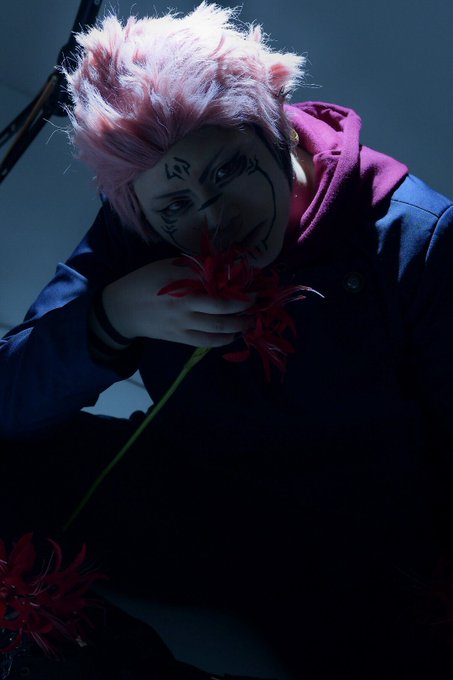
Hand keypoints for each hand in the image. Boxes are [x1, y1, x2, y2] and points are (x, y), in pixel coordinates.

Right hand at [100, 258, 254, 347]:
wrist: (121, 310)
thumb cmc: (143, 282)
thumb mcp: (164, 266)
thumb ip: (190, 267)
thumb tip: (219, 267)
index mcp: (179, 282)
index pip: (213, 280)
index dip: (234, 281)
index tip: (249, 280)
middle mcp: (183, 304)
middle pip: (221, 307)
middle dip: (243, 305)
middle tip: (256, 301)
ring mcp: (182, 324)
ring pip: (217, 327)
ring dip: (239, 325)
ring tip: (251, 321)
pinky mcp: (179, 338)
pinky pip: (206, 341)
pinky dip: (223, 339)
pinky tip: (233, 334)